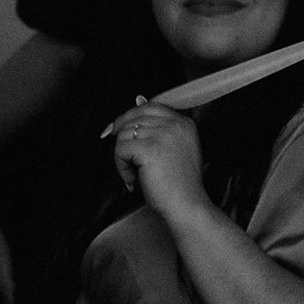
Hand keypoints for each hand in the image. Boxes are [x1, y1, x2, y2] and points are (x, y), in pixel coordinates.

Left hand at [107, 99, 207, 217]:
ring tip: (135, 174)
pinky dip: (121, 167)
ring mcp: (164, 135)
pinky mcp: (149, 149)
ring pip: (124, 135)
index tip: (117, 131)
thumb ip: (158, 126)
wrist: (187, 205)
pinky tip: (133, 179)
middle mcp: (176, 125)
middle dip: (121, 137)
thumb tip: (138, 98)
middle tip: (121, 156)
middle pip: (134, 118)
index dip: (129, 118)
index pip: (149, 107)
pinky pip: (121, 150)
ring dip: (123, 157)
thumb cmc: (180, 184)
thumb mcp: (174, 148)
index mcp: (184, 123)